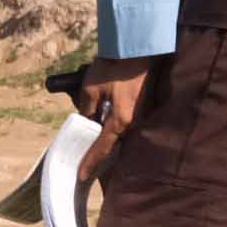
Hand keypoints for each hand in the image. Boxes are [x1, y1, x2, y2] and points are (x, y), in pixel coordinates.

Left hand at [76, 55, 165, 184]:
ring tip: (94, 150)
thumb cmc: (112, 68)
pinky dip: (117, 131)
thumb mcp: (90, 90)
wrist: (137, 50)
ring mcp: (142, 116)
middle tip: (86, 166)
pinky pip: (129, 126)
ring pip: (122, 136)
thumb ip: (87, 111)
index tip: (81, 175)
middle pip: (115, 145)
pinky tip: (108, 130)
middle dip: (100, 156)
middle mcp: (134, 123)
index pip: (102, 148)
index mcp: (120, 121)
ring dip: (109, 143)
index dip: (90, 162)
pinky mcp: (145, 108)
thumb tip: (86, 124)